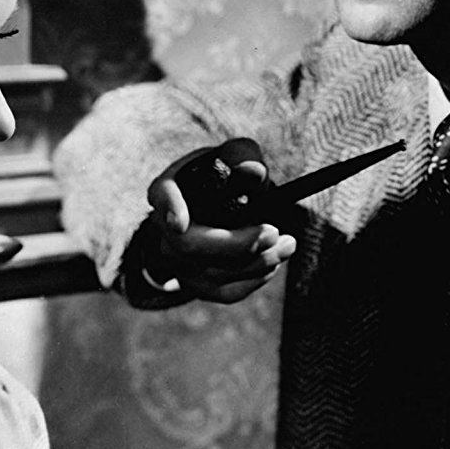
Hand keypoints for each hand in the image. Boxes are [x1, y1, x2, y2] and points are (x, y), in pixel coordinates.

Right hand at [145, 138, 296, 303]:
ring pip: (212, 274)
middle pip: (190, 246)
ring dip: (256, 262)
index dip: (169, 209)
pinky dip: (255, 279)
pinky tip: (274, 261)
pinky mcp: (198, 285)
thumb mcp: (235, 156)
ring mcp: (179, 262)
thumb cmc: (227, 177)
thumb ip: (244, 156)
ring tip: (287, 244)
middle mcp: (165, 229)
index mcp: (168, 188)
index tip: (180, 223)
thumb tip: (254, 172)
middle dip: (235, 244)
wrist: (219, 208)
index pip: (162, 195)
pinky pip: (226, 292)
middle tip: (273, 232)